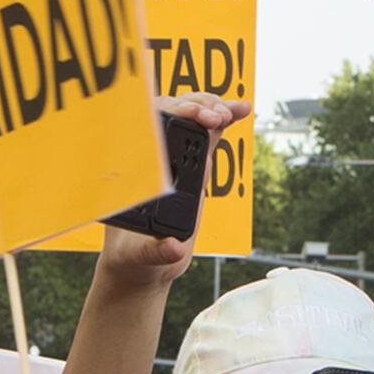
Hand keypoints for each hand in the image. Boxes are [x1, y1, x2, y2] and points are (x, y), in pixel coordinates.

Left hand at [97, 93, 251, 289]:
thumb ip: (158, 252)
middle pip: (173, 115)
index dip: (175, 117)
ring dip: (213, 108)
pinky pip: (206, 136)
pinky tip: (239, 111)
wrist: (144, 265)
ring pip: (191, 120)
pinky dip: (223, 119)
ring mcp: (172, 161)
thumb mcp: (143, 257)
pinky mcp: (190, 167)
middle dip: (198, 108)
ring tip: (236, 110)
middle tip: (218, 119)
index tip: (197, 121)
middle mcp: (153, 163)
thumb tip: (174, 247)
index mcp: (137, 176)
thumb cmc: (134, 258)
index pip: (151, 130)